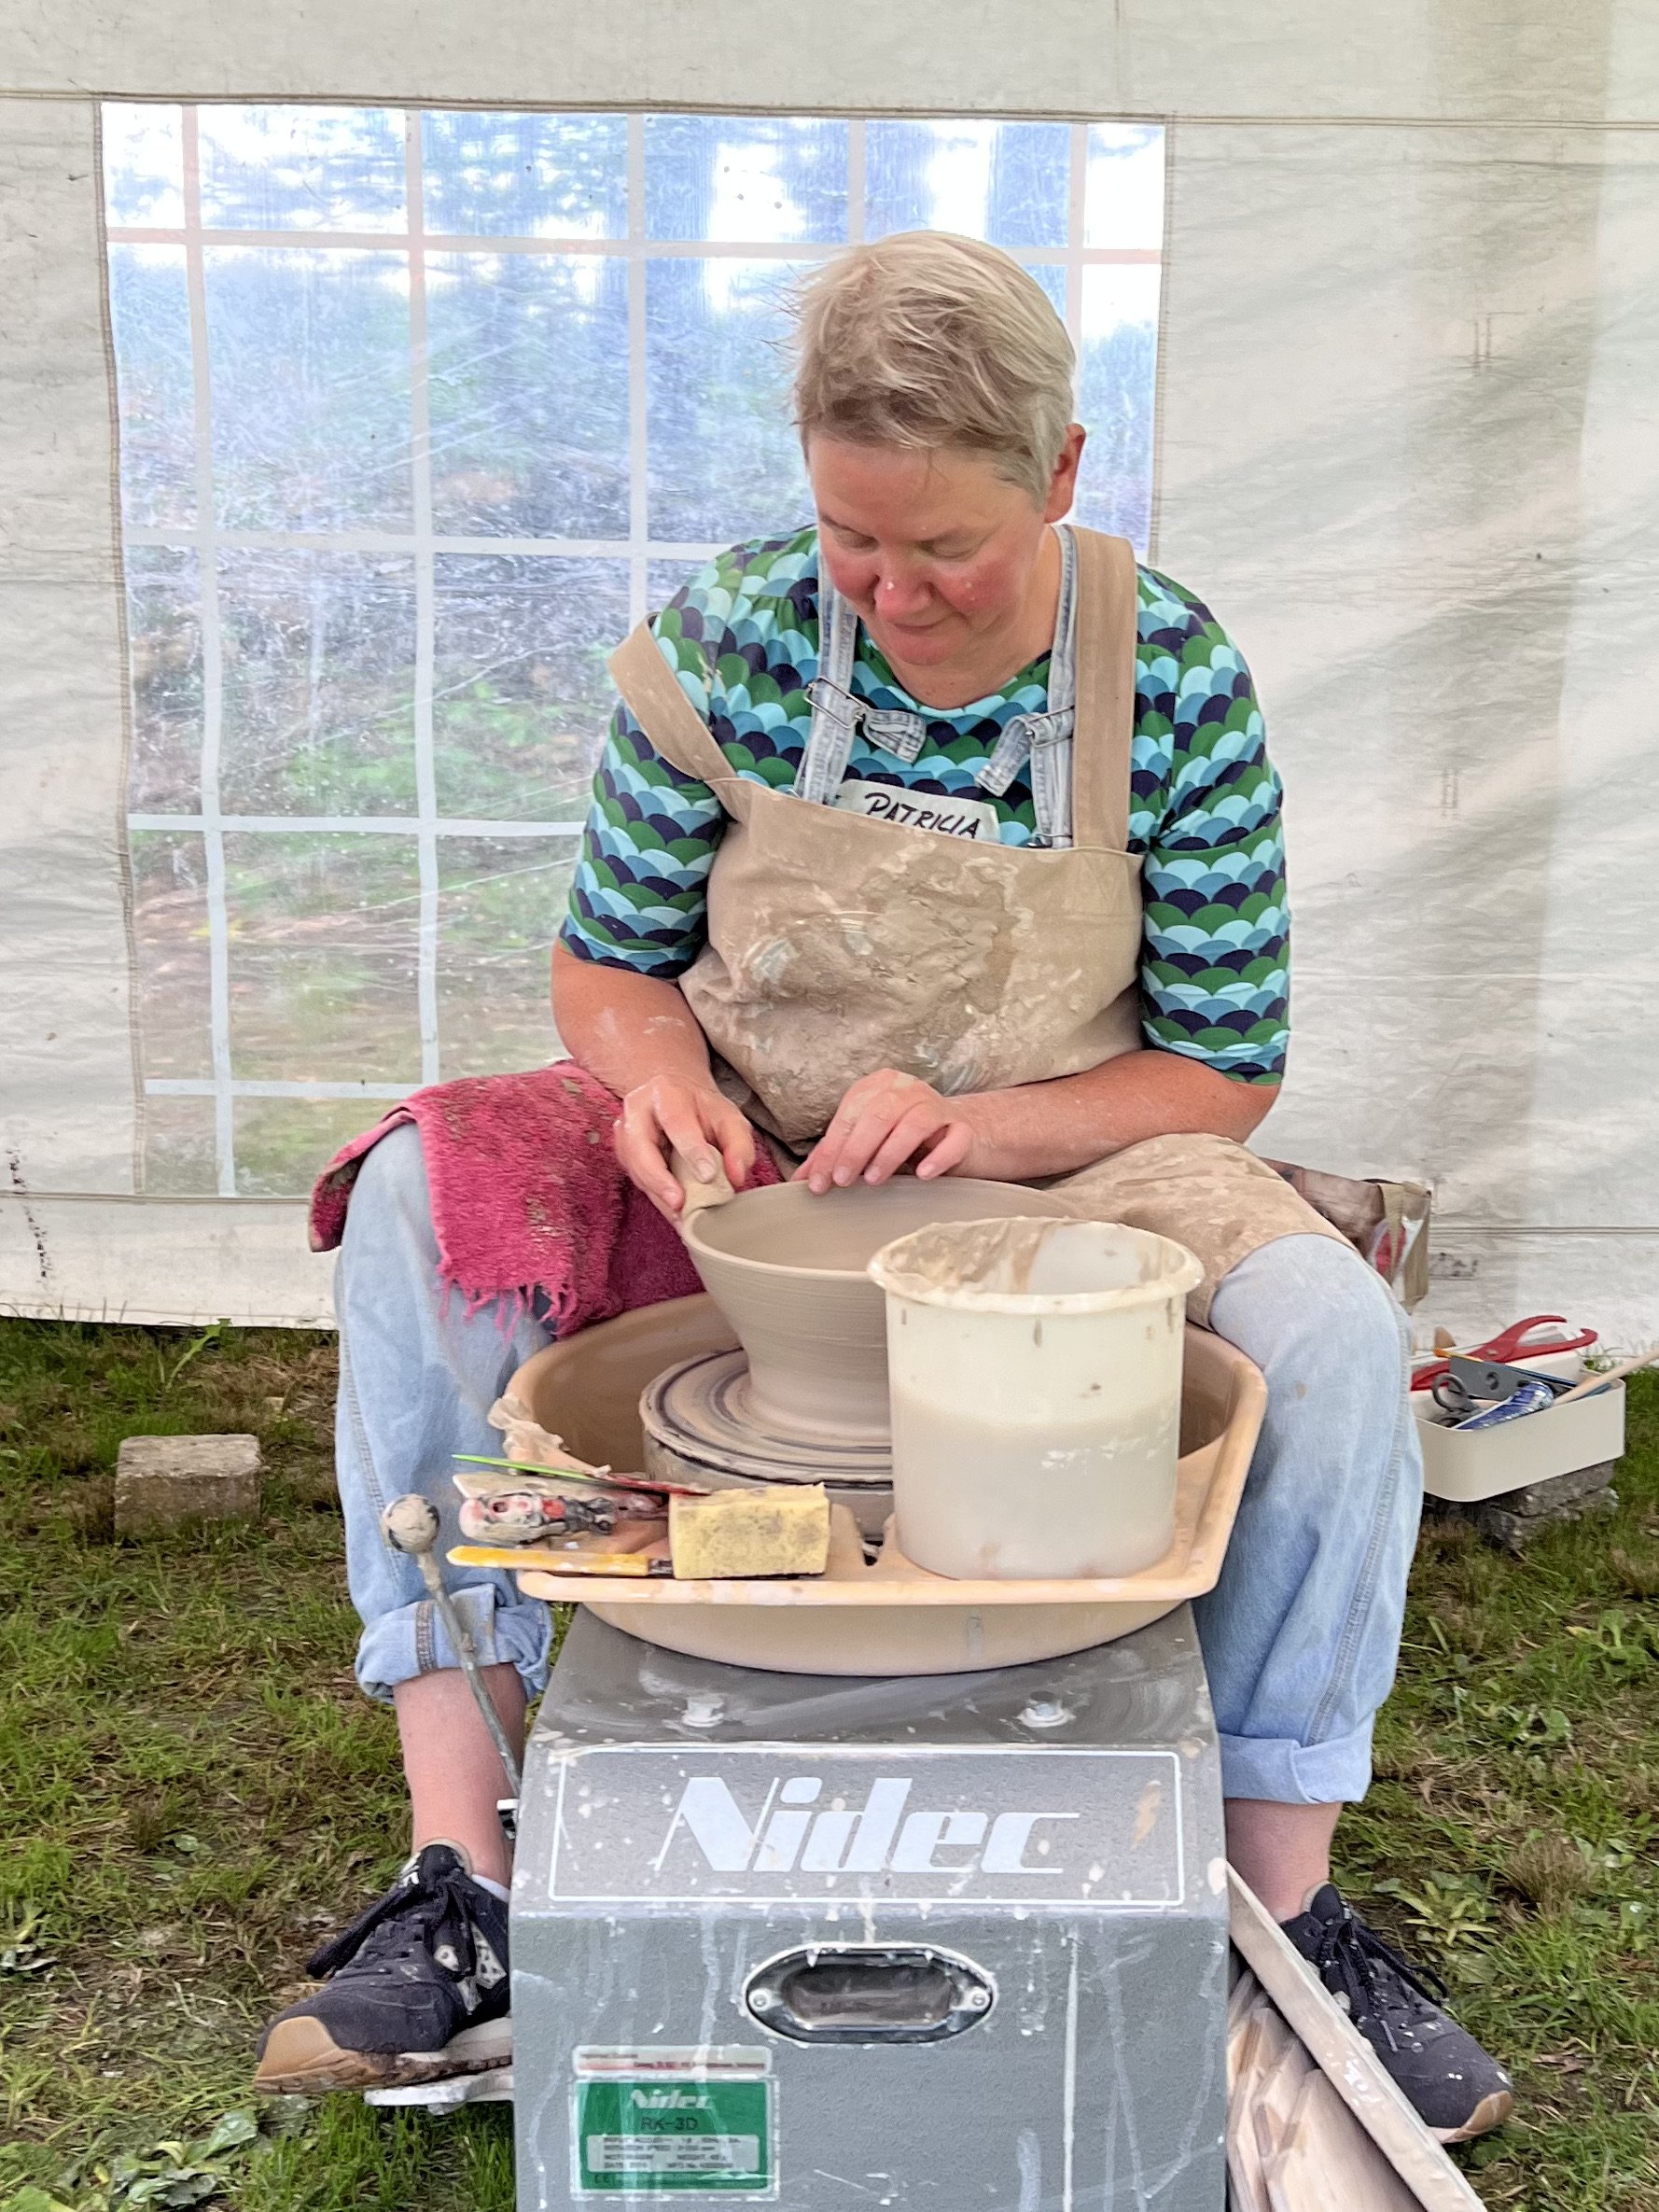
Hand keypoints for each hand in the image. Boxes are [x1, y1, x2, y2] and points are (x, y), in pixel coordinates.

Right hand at [615, 1074, 756, 1219]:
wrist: (677, 1102)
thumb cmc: (703, 1111)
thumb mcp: (729, 1119)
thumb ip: (739, 1145)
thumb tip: (737, 1177)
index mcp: (666, 1092)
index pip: (676, 1121)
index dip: (691, 1150)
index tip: (708, 1175)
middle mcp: (637, 1109)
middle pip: (640, 1147)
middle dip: (659, 1178)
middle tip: (680, 1203)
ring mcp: (625, 1132)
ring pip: (635, 1167)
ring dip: (657, 1194)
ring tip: (681, 1215)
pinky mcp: (623, 1154)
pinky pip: (637, 1179)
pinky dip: (656, 1197)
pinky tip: (674, 1210)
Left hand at [795, 1069, 979, 1194]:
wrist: (961, 1135)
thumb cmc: (907, 1138)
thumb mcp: (869, 1140)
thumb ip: (838, 1154)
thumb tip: (804, 1180)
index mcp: (879, 1086)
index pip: (851, 1114)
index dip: (832, 1147)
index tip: (819, 1181)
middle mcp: (909, 1089)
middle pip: (879, 1114)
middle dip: (856, 1149)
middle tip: (843, 1180)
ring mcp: (939, 1107)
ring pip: (914, 1123)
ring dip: (891, 1152)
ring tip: (874, 1179)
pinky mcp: (964, 1129)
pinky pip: (953, 1139)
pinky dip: (938, 1157)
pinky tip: (923, 1174)